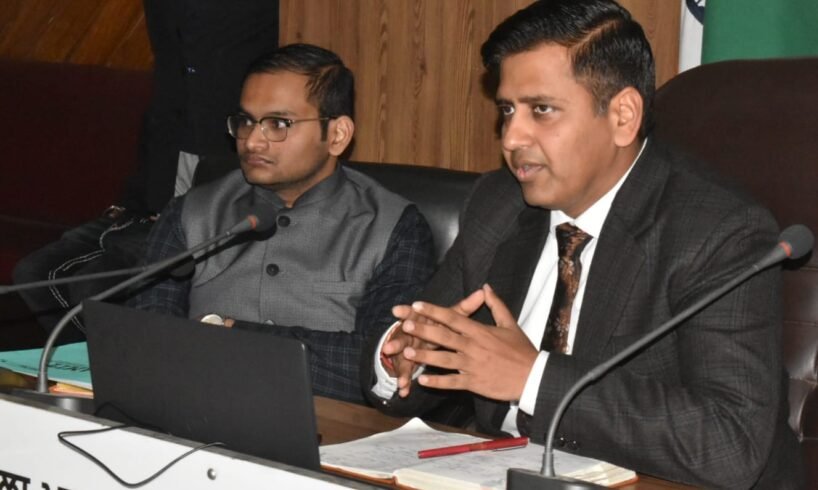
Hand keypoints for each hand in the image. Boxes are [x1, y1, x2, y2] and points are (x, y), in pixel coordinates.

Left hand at [402, 284, 537, 400]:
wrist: (533, 376)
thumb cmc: (522, 350)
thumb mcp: (510, 323)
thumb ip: (496, 304)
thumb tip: (486, 286)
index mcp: (480, 331)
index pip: (453, 317)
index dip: (433, 311)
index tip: (417, 305)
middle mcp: (473, 346)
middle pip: (444, 336)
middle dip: (423, 330)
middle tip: (404, 324)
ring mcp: (472, 365)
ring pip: (444, 359)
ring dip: (425, 356)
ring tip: (407, 352)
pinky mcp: (474, 383)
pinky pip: (452, 382)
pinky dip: (437, 381)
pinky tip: (422, 380)